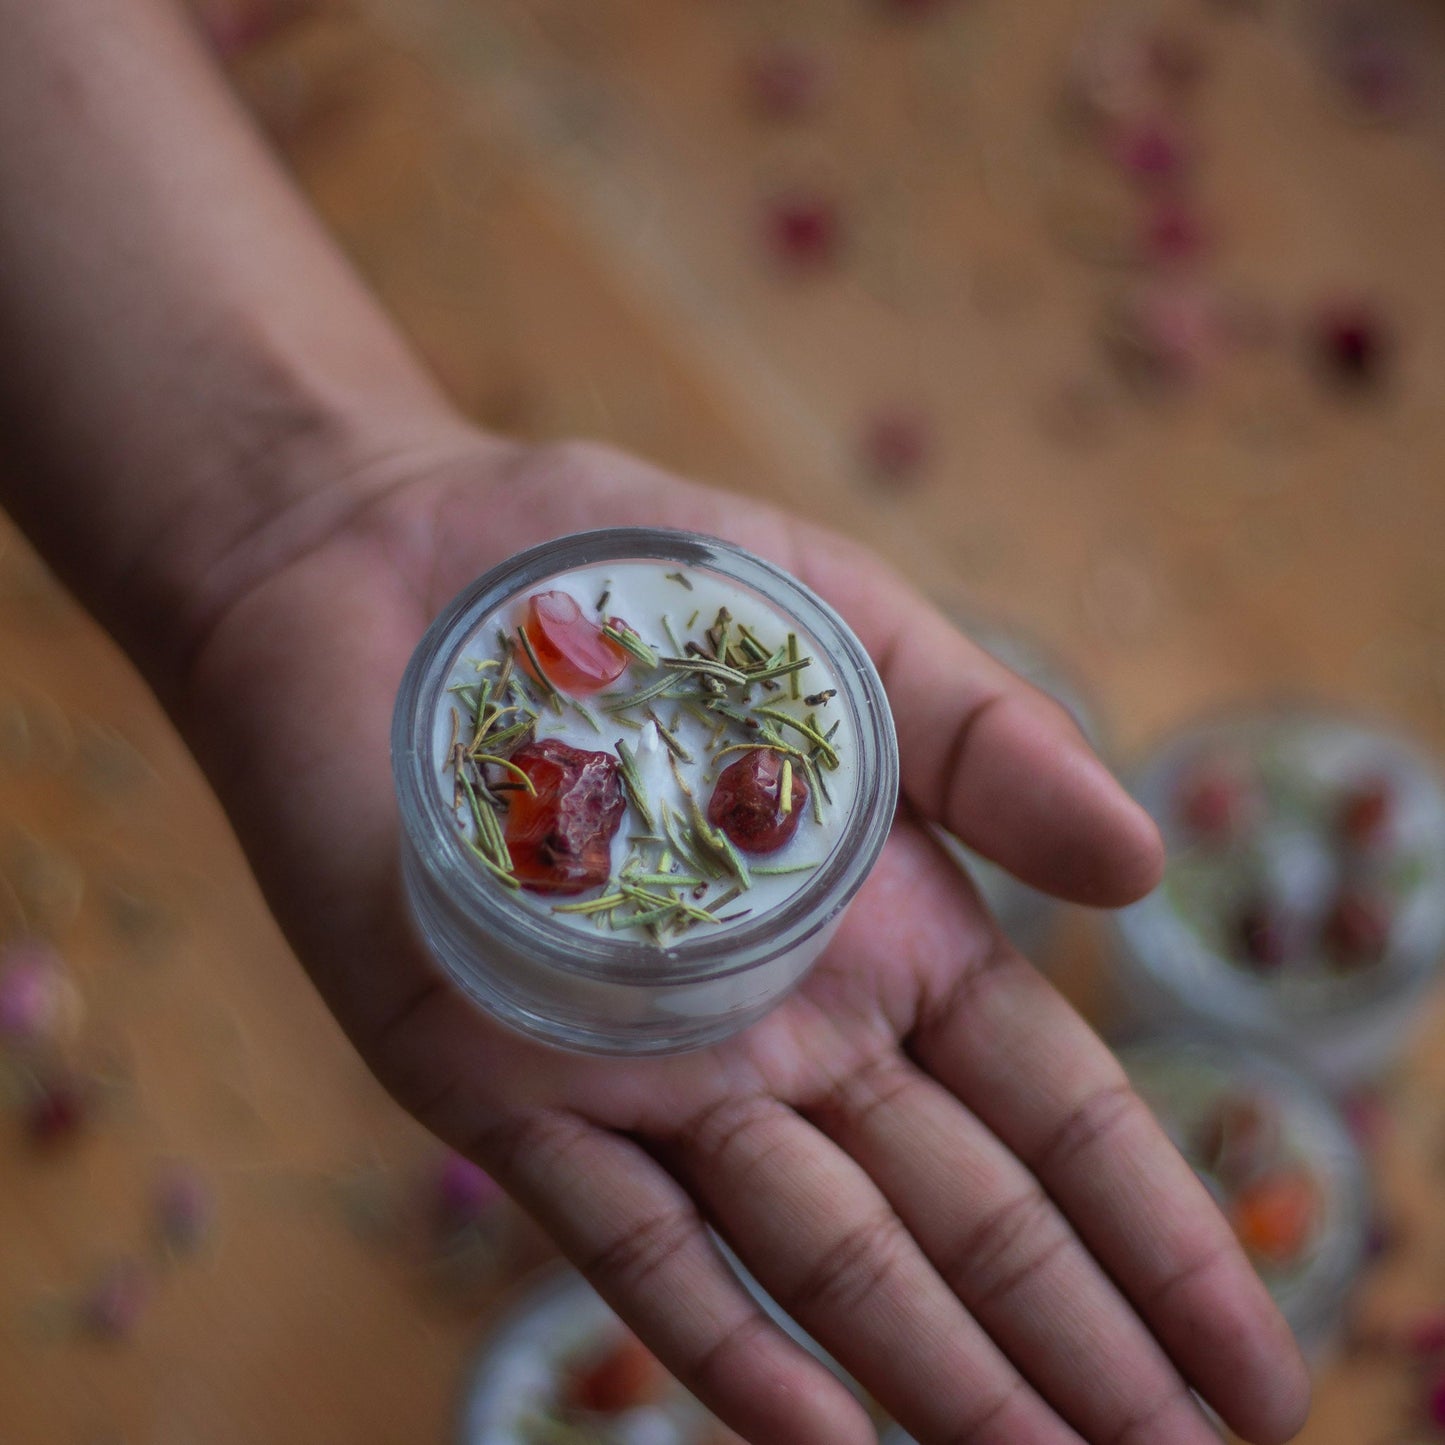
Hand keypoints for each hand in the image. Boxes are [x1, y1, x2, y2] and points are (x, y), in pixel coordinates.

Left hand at [173, 434, 1308, 1444]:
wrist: (394, 562)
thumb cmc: (639, 581)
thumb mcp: (847, 629)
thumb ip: (987, 742)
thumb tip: (1147, 865)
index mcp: (882, 929)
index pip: (1046, 1113)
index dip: (1153, 1236)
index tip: (1249, 1367)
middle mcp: (781, 1028)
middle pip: (956, 1214)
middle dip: (1074, 1349)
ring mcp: (646, 1068)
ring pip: (813, 1254)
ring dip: (930, 1373)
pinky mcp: (500, 1077)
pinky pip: (620, 1234)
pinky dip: (714, 1342)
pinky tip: (821, 1440)